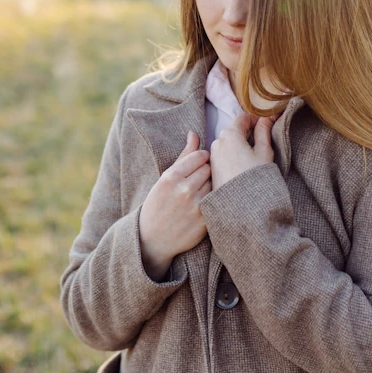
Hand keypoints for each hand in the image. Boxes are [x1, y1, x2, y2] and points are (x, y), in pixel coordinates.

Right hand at [138, 131, 211, 279]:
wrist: (153, 239)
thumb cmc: (159, 204)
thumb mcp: (165, 178)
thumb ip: (184, 155)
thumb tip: (194, 134)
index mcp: (171, 177)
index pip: (200, 156)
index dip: (202, 159)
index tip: (199, 165)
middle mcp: (183, 190)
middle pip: (210, 168)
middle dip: (207, 171)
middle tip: (200, 180)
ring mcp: (196, 206)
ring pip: (216, 183)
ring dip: (213, 185)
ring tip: (202, 192)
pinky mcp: (205, 220)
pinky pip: (218, 200)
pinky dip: (216, 199)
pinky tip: (207, 203)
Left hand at [210, 112, 279, 190]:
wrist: (242, 206)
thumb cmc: (255, 178)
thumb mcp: (264, 151)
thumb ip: (264, 131)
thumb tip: (267, 117)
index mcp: (229, 134)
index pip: (243, 118)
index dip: (256, 119)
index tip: (266, 126)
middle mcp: (217, 142)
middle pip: (234, 130)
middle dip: (248, 133)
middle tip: (263, 142)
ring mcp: (213, 156)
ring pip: (228, 143)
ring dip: (240, 145)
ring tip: (254, 157)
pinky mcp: (212, 168)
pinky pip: (224, 155)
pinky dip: (233, 155)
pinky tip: (244, 166)